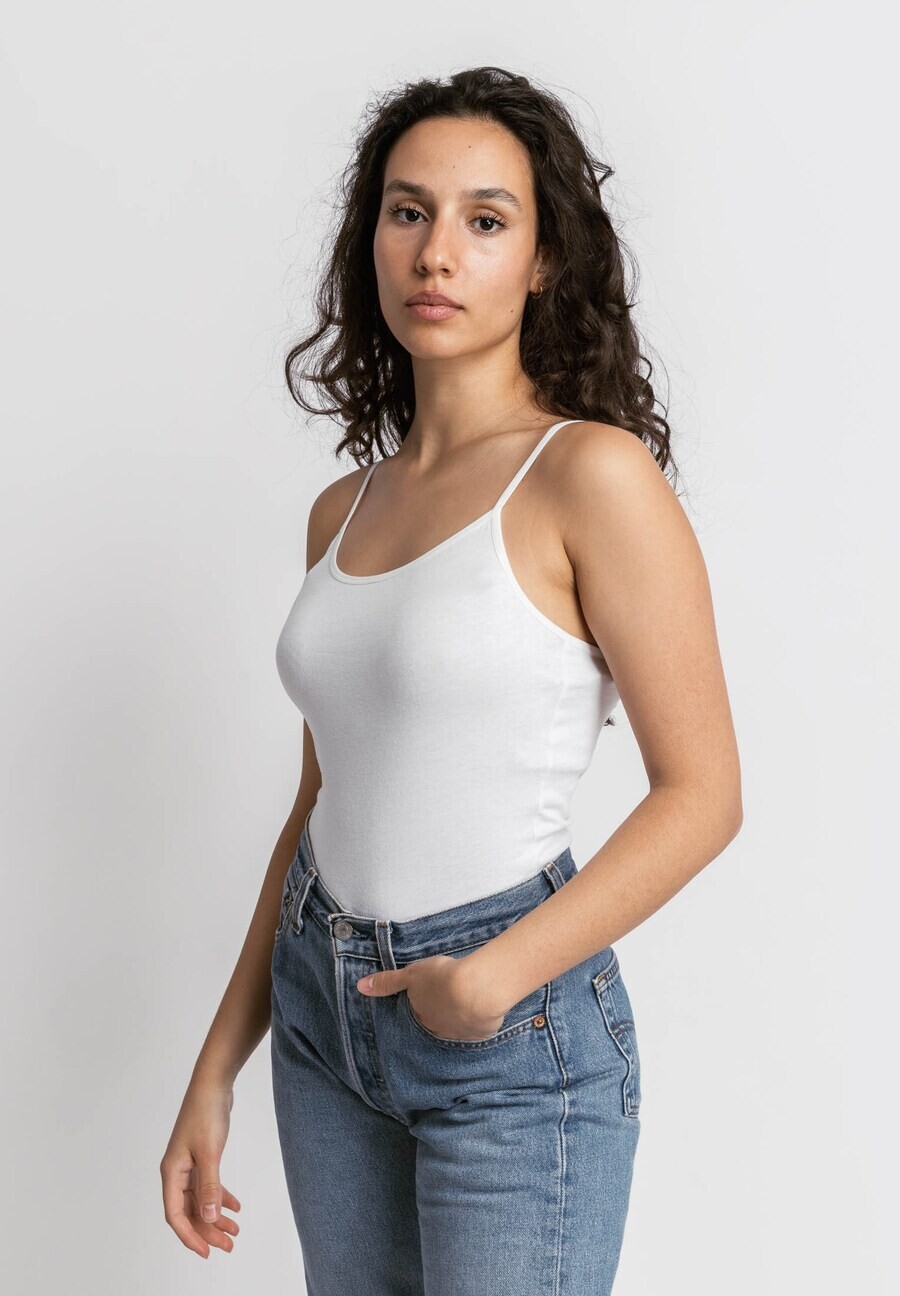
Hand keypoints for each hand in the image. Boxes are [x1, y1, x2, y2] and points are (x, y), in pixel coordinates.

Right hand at [160, 1080, 241, 1258]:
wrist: (213, 1084)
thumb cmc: (206, 1114)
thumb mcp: (209, 1153)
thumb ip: (209, 1187)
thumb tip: (209, 1218)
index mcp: (172, 1172)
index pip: (176, 1215)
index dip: (190, 1236)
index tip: (207, 1251)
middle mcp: (177, 1172)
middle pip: (190, 1211)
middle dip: (208, 1231)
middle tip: (228, 1245)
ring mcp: (189, 1164)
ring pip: (201, 1200)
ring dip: (216, 1216)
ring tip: (235, 1231)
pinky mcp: (202, 1157)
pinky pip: (209, 1185)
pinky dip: (221, 1197)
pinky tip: (236, 1207)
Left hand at [357, 953, 510, 1041]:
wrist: (475, 989)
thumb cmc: (440, 979)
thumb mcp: (411, 975)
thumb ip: (387, 982)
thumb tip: (360, 987)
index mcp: (421, 1017)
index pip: (418, 1015)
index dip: (423, 1006)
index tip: (429, 998)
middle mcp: (439, 1031)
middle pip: (437, 1024)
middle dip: (441, 1015)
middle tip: (447, 1002)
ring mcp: (461, 1034)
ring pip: (458, 1028)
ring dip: (461, 1019)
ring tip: (467, 1004)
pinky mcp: (482, 1033)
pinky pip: (479, 1029)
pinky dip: (480, 1021)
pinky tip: (484, 1010)